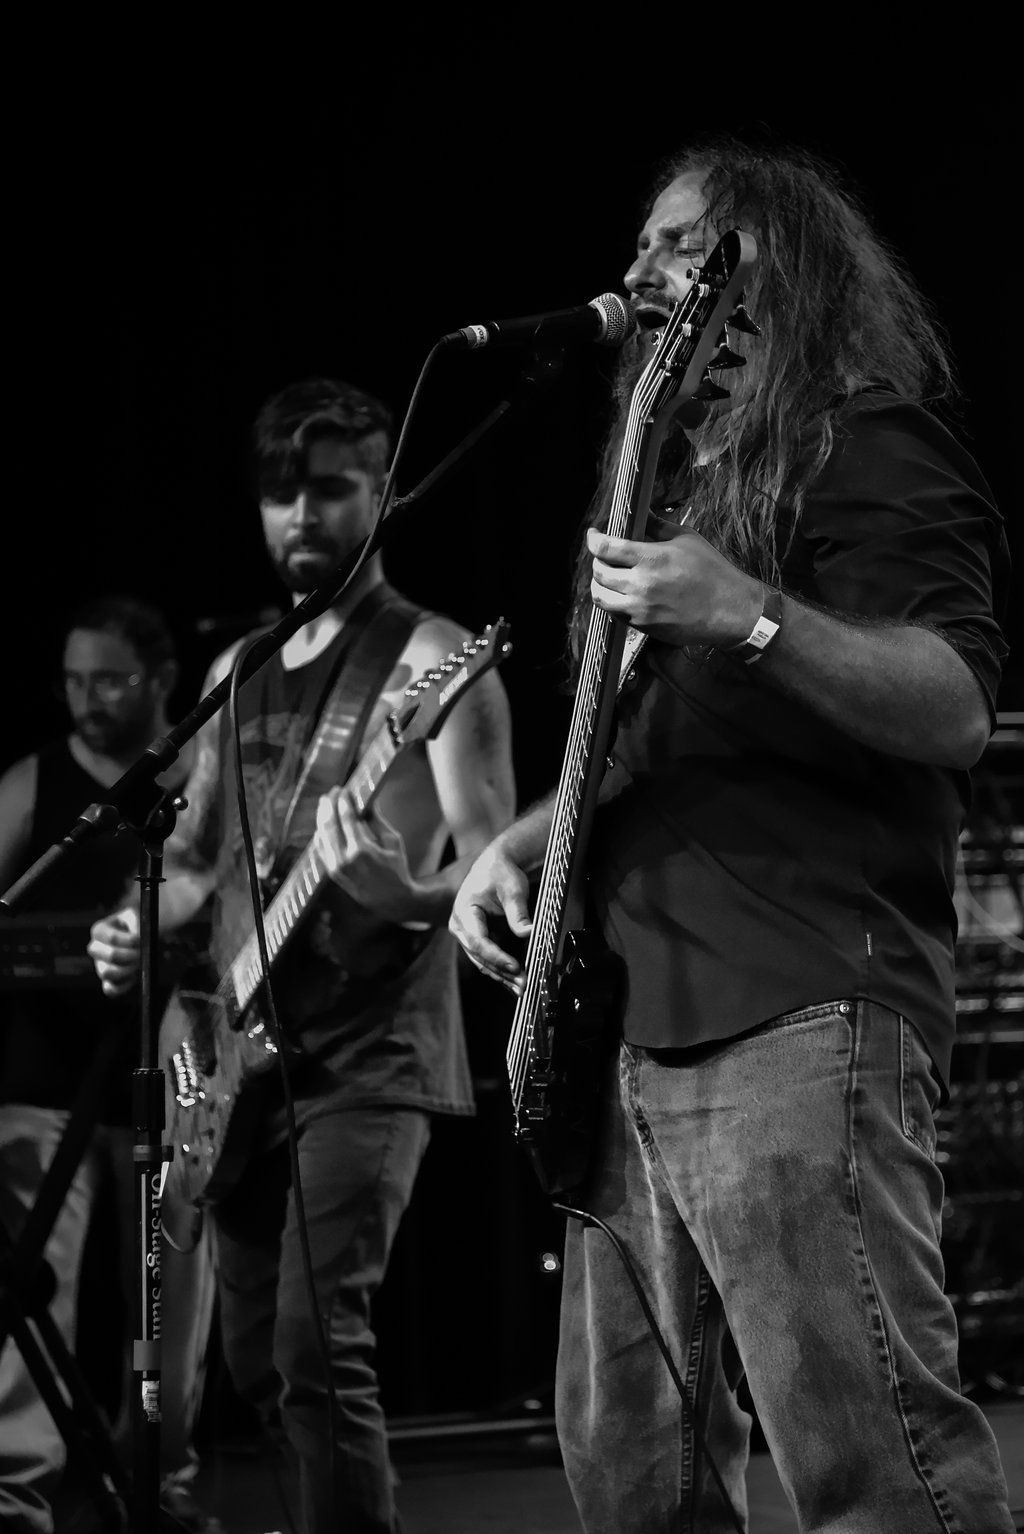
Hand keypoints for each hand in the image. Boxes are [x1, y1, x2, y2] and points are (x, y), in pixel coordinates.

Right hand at [87, 907, 140, 996]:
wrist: (143, 936)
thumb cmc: (138, 924)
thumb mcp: (137, 917)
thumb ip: (136, 924)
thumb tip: (138, 936)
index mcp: (100, 930)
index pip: (111, 938)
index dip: (129, 941)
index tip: (141, 940)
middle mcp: (96, 948)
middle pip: (109, 956)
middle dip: (129, 956)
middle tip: (141, 954)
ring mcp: (100, 966)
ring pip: (107, 974)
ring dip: (127, 970)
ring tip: (139, 964)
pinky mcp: (108, 980)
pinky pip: (110, 990)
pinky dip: (123, 986)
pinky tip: (134, 976)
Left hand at [314, 788, 422, 923]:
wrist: (392, 900)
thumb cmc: (397, 869)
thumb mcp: (392, 841)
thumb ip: (377, 820)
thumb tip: (367, 800)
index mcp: (361, 849)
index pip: (346, 817)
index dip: (343, 801)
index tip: (343, 789)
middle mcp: (344, 858)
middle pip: (329, 824)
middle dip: (329, 804)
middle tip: (332, 792)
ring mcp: (335, 867)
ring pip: (321, 835)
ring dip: (322, 816)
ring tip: (325, 802)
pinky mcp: (331, 873)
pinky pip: (320, 849)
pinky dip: (320, 833)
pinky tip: (323, 823)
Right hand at [449, 841, 532, 993]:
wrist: (496, 867)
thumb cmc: (501, 874)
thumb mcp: (512, 889)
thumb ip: (518, 912)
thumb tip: (527, 932)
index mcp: (464, 912)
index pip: (479, 941)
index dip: (497, 957)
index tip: (515, 966)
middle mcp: (461, 927)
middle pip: (479, 956)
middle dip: (502, 971)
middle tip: (523, 983)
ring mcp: (467, 936)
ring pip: (483, 962)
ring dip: (502, 976)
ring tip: (522, 988)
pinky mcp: (478, 940)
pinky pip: (488, 959)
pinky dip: (501, 970)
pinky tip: (516, 981)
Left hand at [587, 521, 761, 648]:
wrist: (729, 610)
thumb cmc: (712, 571)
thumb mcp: (687, 539)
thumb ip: (658, 526)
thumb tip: (641, 511)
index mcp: (653, 559)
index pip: (607, 548)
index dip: (594, 539)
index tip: (593, 534)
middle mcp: (642, 585)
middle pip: (599, 572)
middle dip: (597, 561)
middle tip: (603, 555)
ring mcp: (640, 609)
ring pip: (600, 597)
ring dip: (599, 584)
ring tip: (607, 576)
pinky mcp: (643, 626)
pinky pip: (615, 613)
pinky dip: (612, 600)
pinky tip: (621, 592)